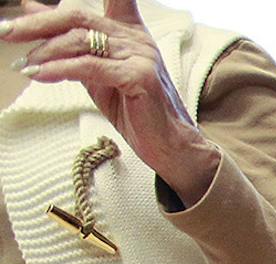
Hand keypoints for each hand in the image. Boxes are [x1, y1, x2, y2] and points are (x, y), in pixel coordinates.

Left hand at [7, 1, 220, 205]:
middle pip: (78, 17)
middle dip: (38, 24)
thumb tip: (31, 9)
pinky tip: (40, 76)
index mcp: (129, 32)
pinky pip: (88, 67)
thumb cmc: (133, 110)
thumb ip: (68, 41)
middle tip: (7, 32)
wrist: (168, 146)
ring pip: (80, 41)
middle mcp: (136, 39)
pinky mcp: (139, 76)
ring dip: (45, 52)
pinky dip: (59, 70)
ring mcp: (140, 56)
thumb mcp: (94, 71)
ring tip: (25, 66)